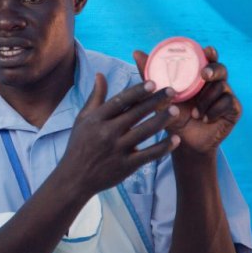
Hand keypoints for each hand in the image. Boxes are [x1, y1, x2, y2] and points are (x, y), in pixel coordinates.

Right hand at [57, 74, 179, 199]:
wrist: (74, 178)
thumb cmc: (79, 145)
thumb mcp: (83, 119)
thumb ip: (95, 97)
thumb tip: (100, 74)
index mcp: (97, 119)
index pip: (120, 101)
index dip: (137, 91)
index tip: (153, 82)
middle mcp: (107, 133)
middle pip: (135, 114)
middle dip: (155, 101)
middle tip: (172, 91)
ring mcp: (117, 150)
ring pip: (144, 132)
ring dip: (162, 120)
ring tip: (176, 111)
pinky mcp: (126, 166)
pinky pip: (149, 155)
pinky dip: (163, 147)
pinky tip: (176, 139)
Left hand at [133, 46, 241, 155]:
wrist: (182, 143)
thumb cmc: (171, 116)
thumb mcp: (159, 96)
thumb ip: (150, 74)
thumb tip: (136, 52)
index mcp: (198, 77)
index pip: (207, 59)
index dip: (210, 53)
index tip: (207, 51)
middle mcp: (214, 83)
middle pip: (221, 69)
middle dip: (213, 69)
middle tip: (204, 75)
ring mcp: (225, 95)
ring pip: (222, 87)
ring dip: (206, 99)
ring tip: (195, 113)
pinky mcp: (233, 109)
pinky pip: (229, 102)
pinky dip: (214, 110)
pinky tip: (205, 118)